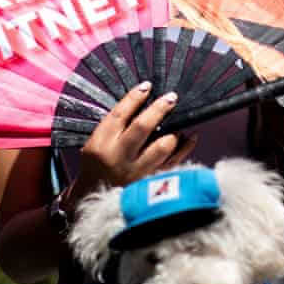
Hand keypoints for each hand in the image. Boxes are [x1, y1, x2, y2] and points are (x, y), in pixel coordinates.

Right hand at [65, 82, 197, 204]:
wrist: (93, 197)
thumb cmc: (97, 165)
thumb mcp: (96, 142)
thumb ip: (116, 126)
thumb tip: (143, 103)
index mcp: (101, 143)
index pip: (120, 114)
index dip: (134, 97)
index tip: (147, 86)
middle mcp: (119, 157)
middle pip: (142, 127)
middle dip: (159, 109)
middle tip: (171, 97)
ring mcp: (136, 171)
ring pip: (162, 147)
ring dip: (174, 131)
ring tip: (179, 121)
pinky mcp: (150, 182)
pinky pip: (174, 162)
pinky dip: (185, 147)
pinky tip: (190, 136)